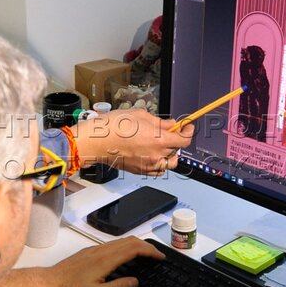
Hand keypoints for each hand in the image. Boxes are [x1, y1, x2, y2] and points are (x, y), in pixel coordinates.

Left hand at [43, 237, 163, 286]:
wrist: (51, 282)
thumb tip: (134, 281)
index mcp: (105, 260)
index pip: (133, 249)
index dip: (149, 251)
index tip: (159, 257)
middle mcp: (101, 251)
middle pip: (129, 241)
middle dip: (146, 246)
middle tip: (157, 256)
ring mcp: (95, 249)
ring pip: (121, 241)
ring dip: (137, 245)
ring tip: (146, 255)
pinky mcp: (90, 251)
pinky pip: (113, 244)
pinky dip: (126, 246)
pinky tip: (127, 255)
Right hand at [73, 108, 193, 175]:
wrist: (97, 141)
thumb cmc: (113, 127)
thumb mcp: (141, 115)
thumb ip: (161, 122)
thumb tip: (171, 125)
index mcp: (159, 141)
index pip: (184, 140)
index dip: (188, 132)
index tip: (187, 127)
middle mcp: (156, 155)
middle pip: (177, 150)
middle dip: (177, 139)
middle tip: (171, 131)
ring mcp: (148, 165)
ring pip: (169, 163)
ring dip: (170, 153)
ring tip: (162, 144)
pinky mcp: (140, 171)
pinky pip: (158, 170)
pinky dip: (160, 163)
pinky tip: (154, 154)